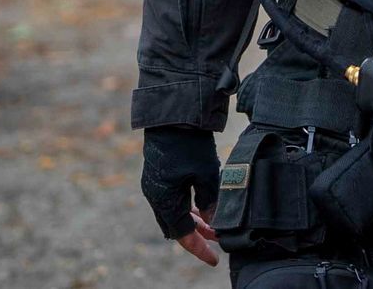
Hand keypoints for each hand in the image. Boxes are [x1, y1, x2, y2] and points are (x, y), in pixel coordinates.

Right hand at [140, 126, 221, 265]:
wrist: (171, 115)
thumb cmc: (189, 144)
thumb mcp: (206, 174)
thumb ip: (210, 200)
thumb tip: (214, 221)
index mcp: (164, 200)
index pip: (182, 234)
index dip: (199, 247)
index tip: (214, 258)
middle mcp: (155, 196)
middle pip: (176, 226)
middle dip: (197, 235)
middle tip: (218, 241)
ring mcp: (155, 185)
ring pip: (174, 213)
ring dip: (193, 220)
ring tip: (214, 224)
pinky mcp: (159, 174)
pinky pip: (172, 199)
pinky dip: (187, 206)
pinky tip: (202, 204)